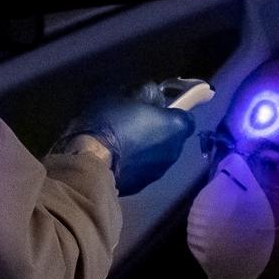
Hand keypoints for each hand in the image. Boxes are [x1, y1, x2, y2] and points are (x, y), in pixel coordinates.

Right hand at [53, 92, 195, 195]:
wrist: (92, 161)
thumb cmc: (111, 123)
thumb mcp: (125, 95)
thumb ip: (146, 93)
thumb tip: (154, 96)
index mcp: (176, 127)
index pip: (187, 116)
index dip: (171, 112)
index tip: (155, 109)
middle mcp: (174, 151)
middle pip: (173, 138)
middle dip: (160, 131)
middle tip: (137, 123)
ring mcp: (159, 172)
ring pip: (159, 155)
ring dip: (148, 148)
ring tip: (125, 142)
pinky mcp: (142, 185)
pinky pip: (144, 169)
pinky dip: (136, 163)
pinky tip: (118, 158)